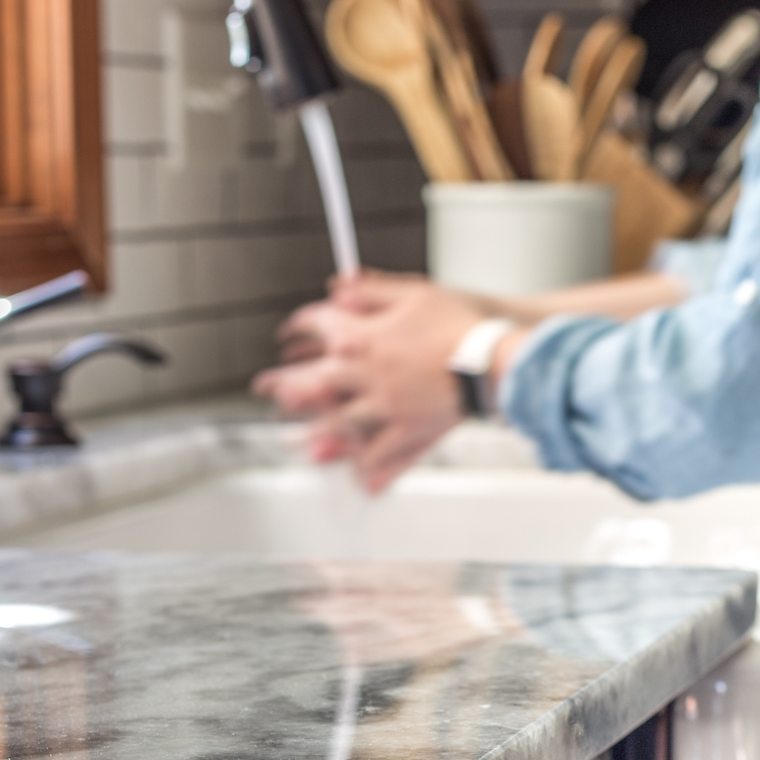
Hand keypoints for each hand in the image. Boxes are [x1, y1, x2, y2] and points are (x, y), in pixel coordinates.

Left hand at [252, 271, 515, 493]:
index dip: (299, 326)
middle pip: (319, 380)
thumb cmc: (460, 324)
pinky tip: (358, 473)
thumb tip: (340, 286)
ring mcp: (386, 404)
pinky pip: (381, 450)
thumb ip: (372, 290)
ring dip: (317, 432)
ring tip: (299, 440)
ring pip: (342, 421)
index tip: (289, 331)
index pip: (321, 327)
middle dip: (288, 383)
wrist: (491, 360)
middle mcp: (369, 373)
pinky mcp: (408, 428)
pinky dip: (368, 464)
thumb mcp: (415, 292)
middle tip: (268, 390)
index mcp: (367, 336)